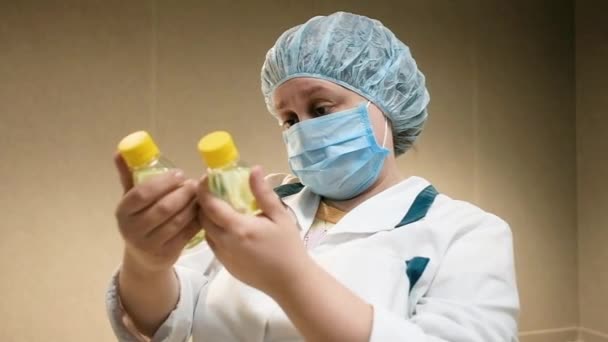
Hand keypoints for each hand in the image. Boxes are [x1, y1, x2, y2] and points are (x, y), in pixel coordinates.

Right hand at [114, 153, 200, 275]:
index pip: (142, 194)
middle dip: (182, 193)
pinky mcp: (167, 254)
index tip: (179, 174)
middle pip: (163, 208)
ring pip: (177, 221)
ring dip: (192, 205)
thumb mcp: (131, 200)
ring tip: (200, 194)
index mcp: (123, 212)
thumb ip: (128, 175)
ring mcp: (150, 244)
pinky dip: (197, 220)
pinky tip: (202, 210)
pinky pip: (186, 234)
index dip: (163, 182)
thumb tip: (120, 150)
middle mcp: (133, 230)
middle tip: (194, 183)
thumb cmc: (139, 220)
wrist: (143, 258)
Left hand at [197, 166, 310, 295]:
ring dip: (207, 217)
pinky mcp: (225, 265)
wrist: (290, 281)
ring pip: (205, 231)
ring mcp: (223, 256)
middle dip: (203, 201)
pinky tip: (228, 226)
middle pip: (202, 218)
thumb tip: (254, 169)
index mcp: (238, 228)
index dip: (204, 189)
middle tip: (213, 189)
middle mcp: (224, 242)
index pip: (210, 205)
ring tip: (220, 206)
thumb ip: (263, 193)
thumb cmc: (288, 246)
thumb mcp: (280, 216)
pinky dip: (214, 231)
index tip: (207, 177)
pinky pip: (212, 244)